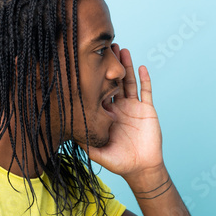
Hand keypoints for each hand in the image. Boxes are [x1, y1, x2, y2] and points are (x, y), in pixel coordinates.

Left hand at [84, 44, 163, 178]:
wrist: (142, 168)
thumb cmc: (119, 162)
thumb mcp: (98, 154)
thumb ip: (85, 145)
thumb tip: (68, 136)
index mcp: (106, 115)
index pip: (99, 92)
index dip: (95, 78)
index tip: (88, 63)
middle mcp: (119, 108)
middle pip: (114, 81)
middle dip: (110, 65)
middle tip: (104, 47)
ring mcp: (133, 107)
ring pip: (129, 82)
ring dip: (126, 66)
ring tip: (121, 49)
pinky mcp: (147, 109)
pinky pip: (146, 91)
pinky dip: (145, 78)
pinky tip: (141, 66)